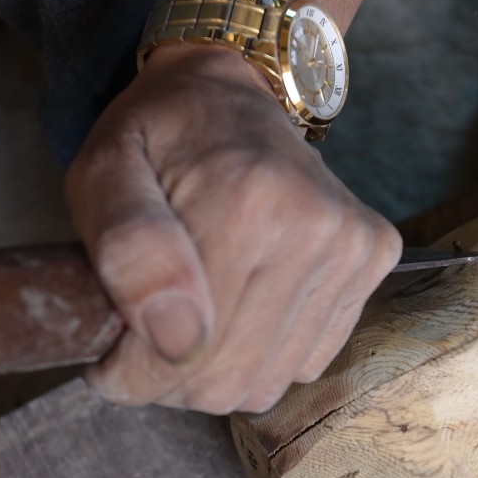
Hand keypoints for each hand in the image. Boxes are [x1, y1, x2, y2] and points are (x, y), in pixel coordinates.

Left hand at [64, 44, 400, 413]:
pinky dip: (261, 354)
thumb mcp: (104, 175)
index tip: (108, 355)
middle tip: (143, 334)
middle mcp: (314, 226)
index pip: (182, 353)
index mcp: (242, 201)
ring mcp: (352, 246)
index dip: (131, 374)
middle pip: (229, 381)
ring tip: (190, 317)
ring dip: (216, 372)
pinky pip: (305, 362)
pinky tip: (240, 302)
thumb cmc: (155, 140)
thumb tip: (175, 340)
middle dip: (171, 379)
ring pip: (267, 384)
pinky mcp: (373, 258)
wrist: (231, 93)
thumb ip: (127, 250)